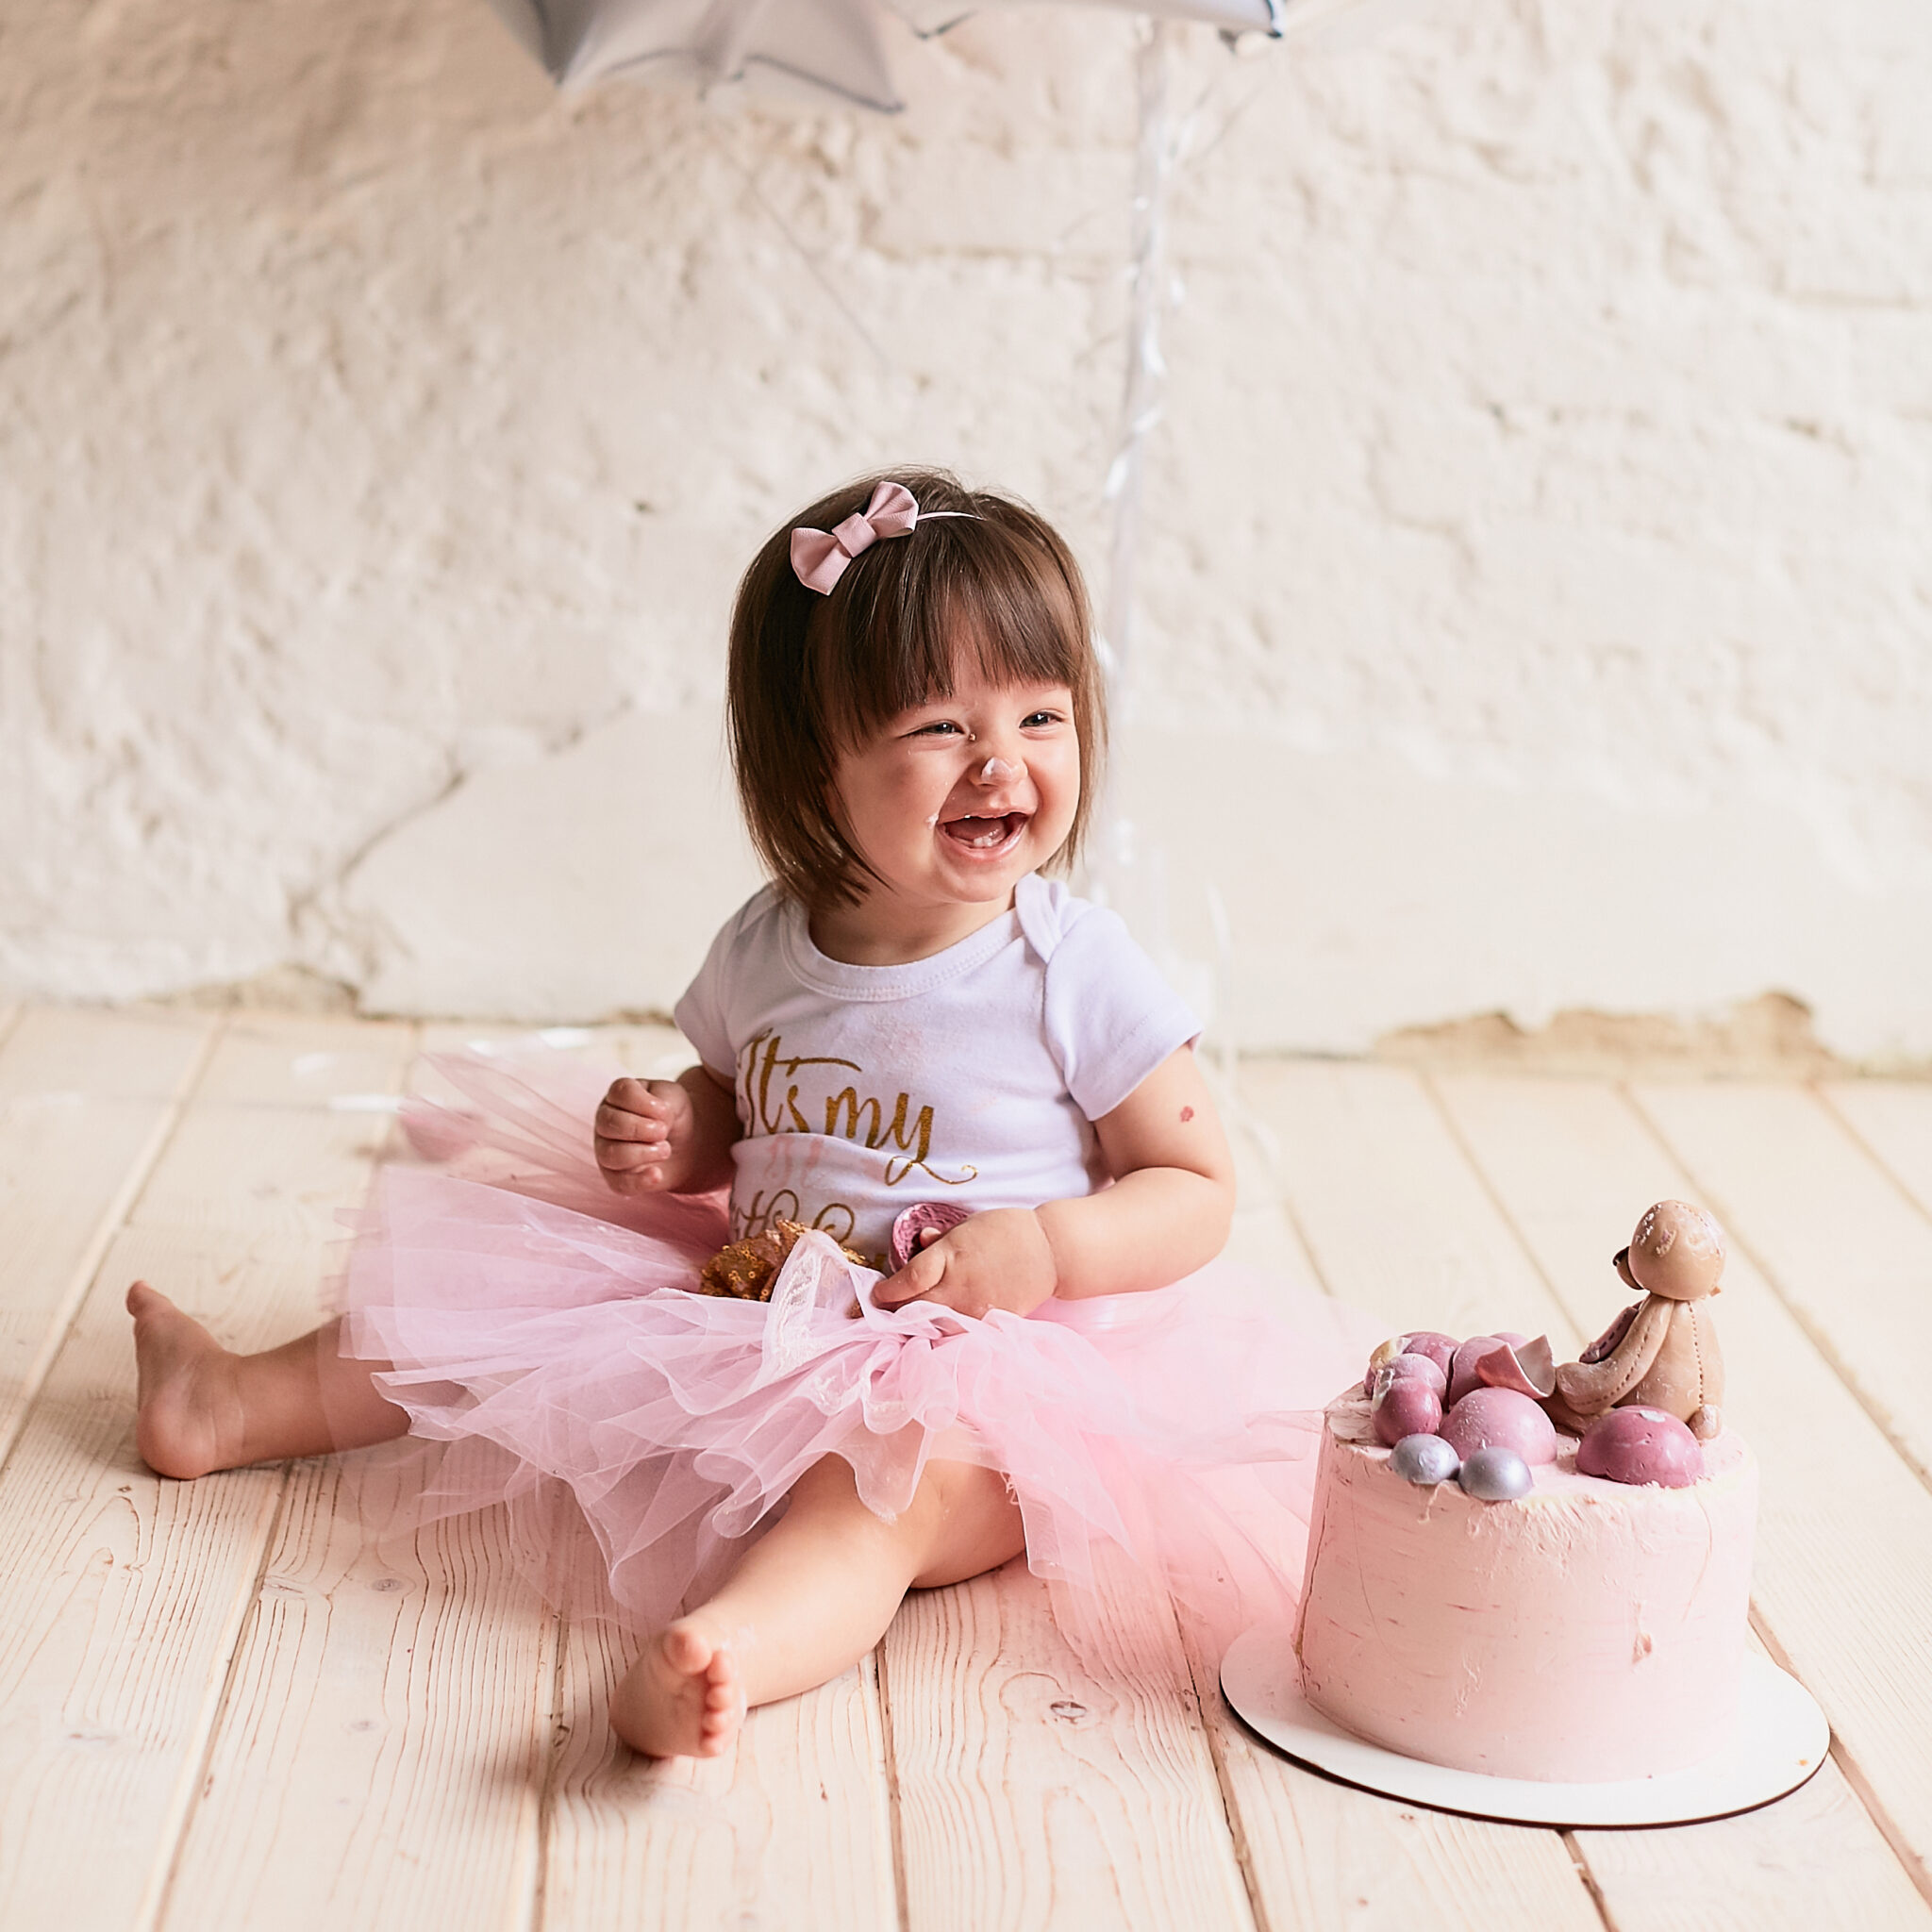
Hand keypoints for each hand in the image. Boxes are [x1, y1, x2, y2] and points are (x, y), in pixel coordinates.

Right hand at [594, 1077, 698, 1193]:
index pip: (620, 1092)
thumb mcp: (674, 1099)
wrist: (687, 1143)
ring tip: (665, 1150)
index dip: (643, 1102)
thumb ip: (664, 1103)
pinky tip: (657, 1174)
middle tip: (664, 1132)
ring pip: (611, 1155)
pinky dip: (639, 1180)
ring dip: (642, 1152)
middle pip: (610, 1123)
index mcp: (617, 1096)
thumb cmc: (674, 1115)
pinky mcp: (616, 1177)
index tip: (664, 1110)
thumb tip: (657, 1123)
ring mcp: (606, 1150)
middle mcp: (606, 1122)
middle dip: (640, 1128)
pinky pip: (619, 1183)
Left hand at [870, 1209, 1056, 1319]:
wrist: (1050, 1253)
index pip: (908, 1280)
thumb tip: (918, 1243)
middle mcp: (958, 1287)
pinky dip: (940, 1333)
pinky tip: (931, 1333)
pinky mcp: (988, 1323)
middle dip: (893, 1312)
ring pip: (932, 1326)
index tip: (875, 1292)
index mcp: (950, 1257)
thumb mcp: (968, 1226)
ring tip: (900, 1325)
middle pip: (913, 1308)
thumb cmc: (1008, 1231)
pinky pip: (956, 1332)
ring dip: (914, 1326)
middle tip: (880, 1313)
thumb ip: (940, 1241)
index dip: (886, 1290)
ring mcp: (973, 1309)